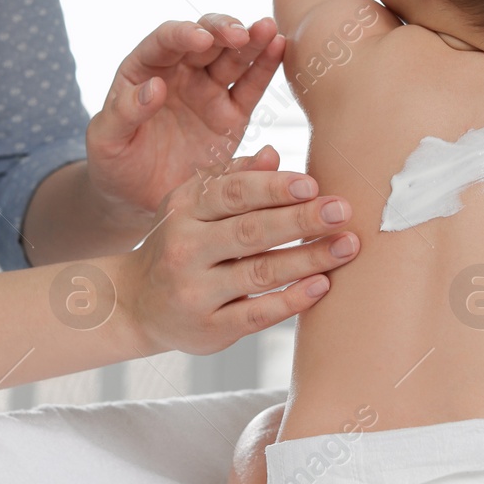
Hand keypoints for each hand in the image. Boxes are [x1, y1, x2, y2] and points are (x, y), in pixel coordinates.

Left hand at [86, 15, 285, 222]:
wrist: (139, 198)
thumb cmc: (114, 163)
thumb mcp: (106, 140)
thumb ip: (124, 111)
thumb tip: (154, 86)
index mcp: (144, 68)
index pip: (166, 41)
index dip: (183, 34)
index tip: (200, 39)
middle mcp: (180, 71)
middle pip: (206, 38)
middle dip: (223, 30)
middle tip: (240, 34)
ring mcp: (208, 90)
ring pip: (233, 56)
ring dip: (252, 39)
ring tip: (269, 30)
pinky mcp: (232, 114)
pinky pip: (251, 86)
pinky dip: (266, 66)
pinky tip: (280, 48)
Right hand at [122, 147, 359, 354]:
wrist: (137, 304)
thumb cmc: (181, 243)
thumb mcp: (193, 205)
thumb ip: (233, 178)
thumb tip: (274, 154)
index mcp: (184, 209)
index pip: (233, 193)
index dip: (274, 188)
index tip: (313, 184)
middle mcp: (185, 249)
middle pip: (251, 231)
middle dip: (301, 219)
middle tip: (342, 211)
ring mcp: (195, 292)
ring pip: (259, 272)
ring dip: (308, 259)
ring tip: (346, 246)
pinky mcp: (209, 328)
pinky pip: (257, 314)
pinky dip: (292, 300)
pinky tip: (322, 286)